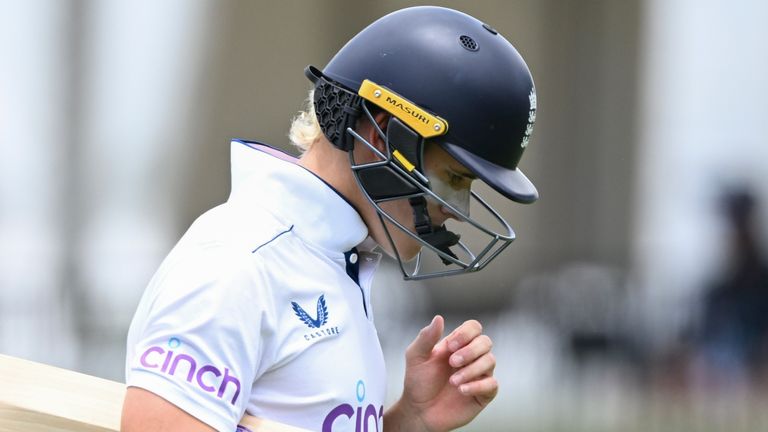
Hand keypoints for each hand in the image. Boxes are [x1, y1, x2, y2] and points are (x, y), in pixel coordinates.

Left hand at [386, 315, 497, 431]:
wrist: (419, 410)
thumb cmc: (418, 382)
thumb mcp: (416, 356)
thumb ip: (426, 337)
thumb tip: (439, 318)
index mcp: (457, 344)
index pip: (473, 327)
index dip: (466, 333)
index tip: (450, 346)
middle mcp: (471, 357)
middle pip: (485, 342)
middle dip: (470, 351)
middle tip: (452, 362)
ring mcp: (479, 374)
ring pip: (490, 361)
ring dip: (471, 369)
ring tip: (453, 381)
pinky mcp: (483, 393)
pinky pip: (492, 384)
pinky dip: (477, 385)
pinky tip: (461, 390)